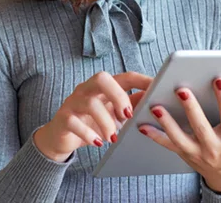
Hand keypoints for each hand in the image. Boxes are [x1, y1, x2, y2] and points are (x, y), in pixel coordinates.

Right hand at [34, 71, 152, 161]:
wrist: (62, 137)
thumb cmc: (91, 123)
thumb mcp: (115, 115)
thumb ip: (132, 106)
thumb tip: (156, 100)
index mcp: (103, 87)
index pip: (124, 77)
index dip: (142, 81)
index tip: (157, 90)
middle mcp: (87, 90)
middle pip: (102, 78)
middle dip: (118, 96)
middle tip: (128, 116)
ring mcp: (73, 102)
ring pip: (89, 103)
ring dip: (106, 122)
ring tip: (113, 138)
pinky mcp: (63, 118)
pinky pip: (74, 122)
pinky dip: (88, 134)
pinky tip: (97, 142)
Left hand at [139, 78, 220, 192]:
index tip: (218, 80)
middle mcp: (214, 147)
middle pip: (201, 126)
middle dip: (191, 108)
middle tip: (181, 89)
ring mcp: (197, 152)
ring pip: (179, 137)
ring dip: (166, 122)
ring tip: (155, 106)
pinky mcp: (184, 154)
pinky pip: (167, 145)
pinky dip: (154, 136)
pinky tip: (141, 124)